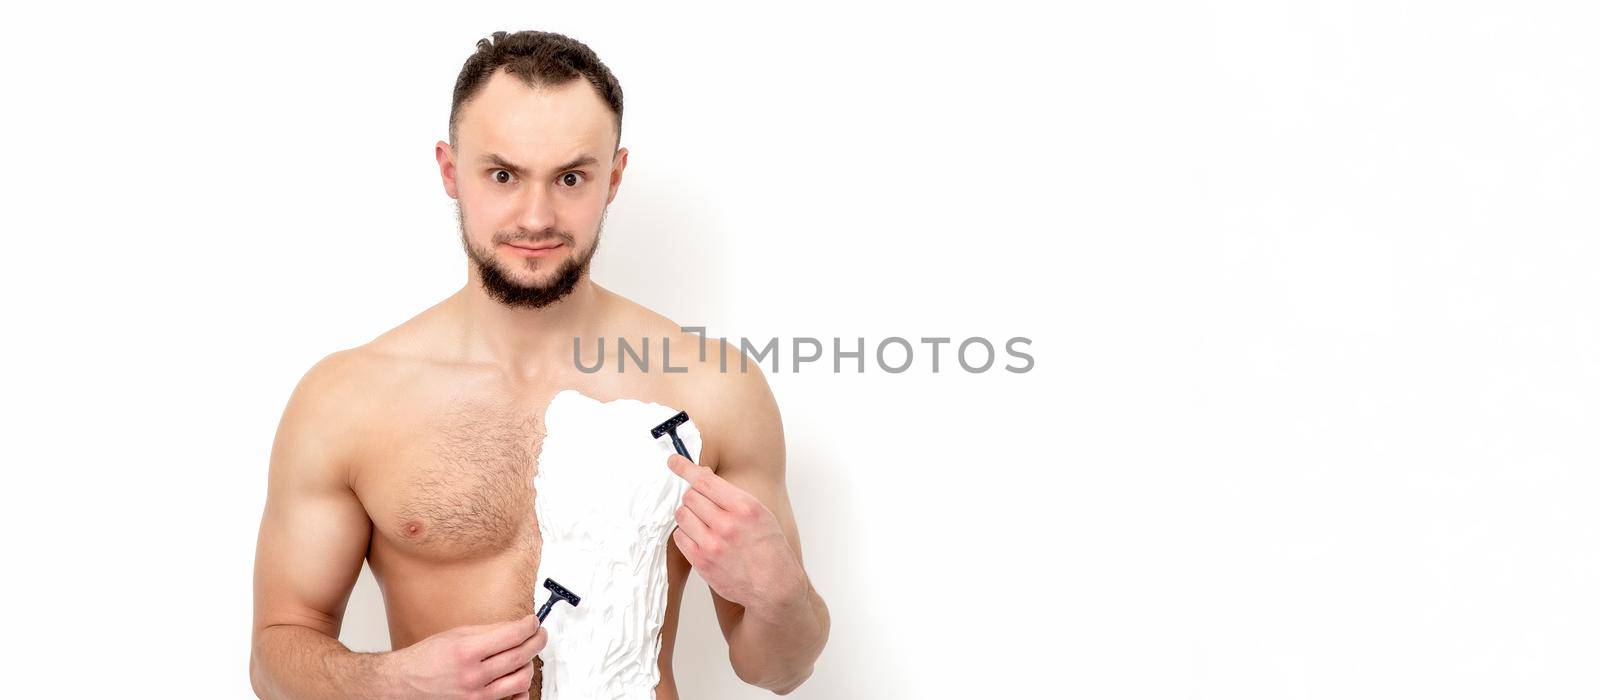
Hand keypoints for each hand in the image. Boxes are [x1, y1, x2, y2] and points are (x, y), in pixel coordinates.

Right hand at [380, 613, 545, 699]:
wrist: (404, 684)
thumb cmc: (426, 658)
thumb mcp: (456, 634)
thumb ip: (489, 631)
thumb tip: (517, 626)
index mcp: (467, 651)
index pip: (512, 635)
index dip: (529, 626)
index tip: (533, 622)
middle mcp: (473, 675)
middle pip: (521, 656)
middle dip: (537, 641)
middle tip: (539, 635)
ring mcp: (476, 695)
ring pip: (521, 679)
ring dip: (529, 664)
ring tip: (525, 655)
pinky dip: (520, 690)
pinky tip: (517, 679)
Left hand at [667, 454, 806, 613]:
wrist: (774, 585)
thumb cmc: (769, 547)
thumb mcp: (759, 513)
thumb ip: (731, 496)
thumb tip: (701, 476)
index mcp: (744, 507)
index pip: (705, 480)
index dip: (685, 468)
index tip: (673, 461)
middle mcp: (727, 524)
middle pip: (690, 496)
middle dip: (694, 497)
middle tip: (703, 505)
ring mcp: (712, 544)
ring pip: (682, 515)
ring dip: (688, 515)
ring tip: (703, 523)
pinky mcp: (701, 562)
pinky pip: (679, 537)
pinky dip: (686, 533)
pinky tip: (699, 537)